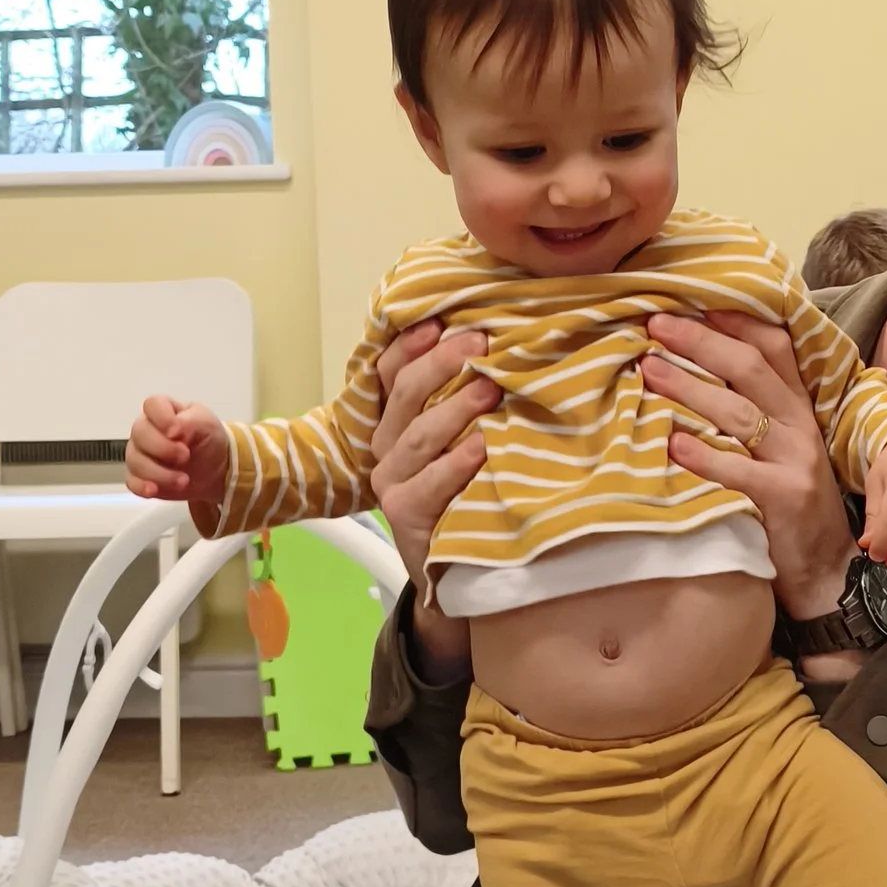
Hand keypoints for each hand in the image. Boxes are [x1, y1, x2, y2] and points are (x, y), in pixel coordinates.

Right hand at [129, 394, 229, 531]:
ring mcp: (140, 453)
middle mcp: (147, 429)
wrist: (215, 470)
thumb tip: (173, 429)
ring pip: (135, 460)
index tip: (176, 433)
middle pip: (139, 433)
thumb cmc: (209, 440)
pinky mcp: (140, 476)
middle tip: (185, 457)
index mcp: (164, 410)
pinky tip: (153, 490)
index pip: (152, 405)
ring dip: (159, 473)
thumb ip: (189, 422)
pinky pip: (131, 481)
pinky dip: (141, 486)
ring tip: (183, 480)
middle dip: (162, 448)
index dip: (161, 418)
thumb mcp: (207, 424)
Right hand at [366, 321, 493, 679]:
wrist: (453, 566)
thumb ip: (467, 399)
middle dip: (442, 363)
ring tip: (490, 388)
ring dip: (455, 408)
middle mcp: (386, 445)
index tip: (441, 320)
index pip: (391, 370)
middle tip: (480, 343)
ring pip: (419, 434)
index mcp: (394, 418)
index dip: (411, 343)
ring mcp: (392, 481)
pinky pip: (430, 483)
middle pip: (406, 393)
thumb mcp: (463, 438)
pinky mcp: (406, 515)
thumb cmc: (464, 490)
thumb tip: (500, 346)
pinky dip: (458, 463)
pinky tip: (484, 446)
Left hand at [641, 310, 856, 616]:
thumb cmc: (790, 502)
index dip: (736, 321)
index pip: (774, 348)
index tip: (691, 302)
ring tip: (649, 371)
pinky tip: (671, 443)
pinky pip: (740, 471)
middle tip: (656, 326)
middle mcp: (798, 426)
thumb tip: (693, 371)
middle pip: (750, 369)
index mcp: (797, 408)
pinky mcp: (784, 497)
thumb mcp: (780, 448)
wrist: (826, 568)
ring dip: (691, 387)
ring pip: (739, 412)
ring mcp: (794, 460)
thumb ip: (750, 411)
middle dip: (701, 342)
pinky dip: (704, 456)